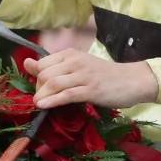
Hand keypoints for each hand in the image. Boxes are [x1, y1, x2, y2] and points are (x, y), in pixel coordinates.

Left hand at [32, 49, 157, 109]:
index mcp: (70, 54)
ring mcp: (83, 76)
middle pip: (45, 74)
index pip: (42, 64)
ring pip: (53, 84)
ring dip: (42, 96)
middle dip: (38, 88)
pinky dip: (52, 101)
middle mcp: (75, 62)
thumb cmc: (105, 75)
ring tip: (39, 104)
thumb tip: (27, 63)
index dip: (36, 78)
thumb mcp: (78, 66)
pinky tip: (44, 106)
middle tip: (43, 98)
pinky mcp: (90, 90)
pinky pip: (66, 95)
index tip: (41, 88)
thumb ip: (55, 66)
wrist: (133, 80)